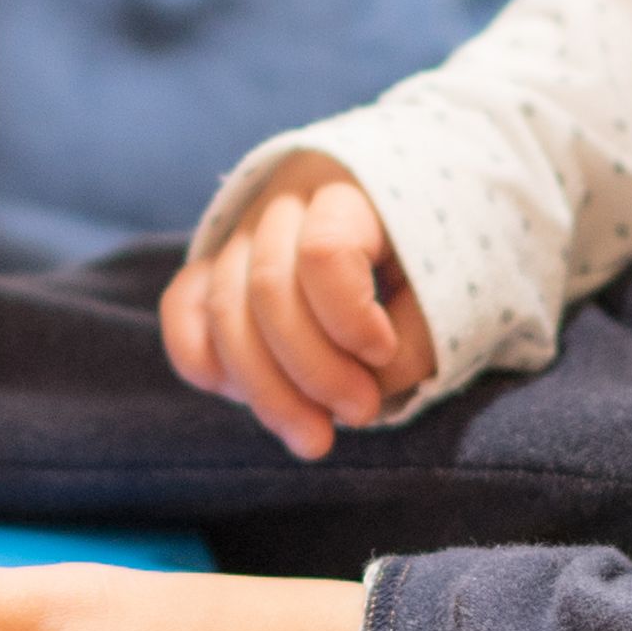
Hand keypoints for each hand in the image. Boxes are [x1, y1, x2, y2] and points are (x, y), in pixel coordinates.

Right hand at [157, 152, 433, 458]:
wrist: (406, 219)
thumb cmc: (432, 262)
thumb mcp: (449, 293)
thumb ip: (416, 341)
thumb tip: (362, 388)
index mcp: (347, 191)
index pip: (324, 251)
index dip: (348, 317)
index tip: (382, 351)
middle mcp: (281, 204)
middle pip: (266, 289)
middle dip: (311, 370)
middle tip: (359, 414)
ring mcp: (241, 234)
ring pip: (222, 310)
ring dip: (264, 391)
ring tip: (314, 440)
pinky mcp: (213, 267)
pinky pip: (182, 311)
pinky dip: (201, 361)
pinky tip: (238, 396)